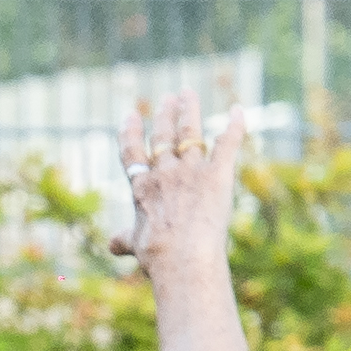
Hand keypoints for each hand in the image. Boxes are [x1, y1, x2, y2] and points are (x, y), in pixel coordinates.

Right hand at [106, 92, 244, 277]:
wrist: (181, 256)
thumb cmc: (156, 255)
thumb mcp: (135, 245)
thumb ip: (125, 239)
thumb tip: (112, 246)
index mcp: (142, 187)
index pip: (133, 152)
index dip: (131, 132)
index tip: (131, 115)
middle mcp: (165, 172)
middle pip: (164, 136)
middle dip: (165, 115)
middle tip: (168, 98)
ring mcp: (192, 171)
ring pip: (190, 133)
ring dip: (190, 111)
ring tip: (188, 94)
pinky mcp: (217, 174)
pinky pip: (227, 144)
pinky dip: (235, 126)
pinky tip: (238, 110)